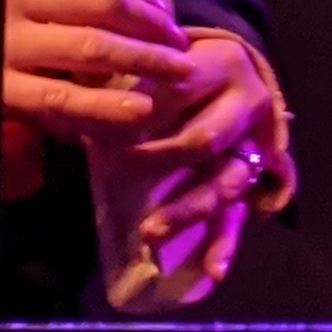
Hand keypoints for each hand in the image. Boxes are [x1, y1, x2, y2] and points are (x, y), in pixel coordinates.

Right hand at [0, 0, 198, 140]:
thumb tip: (87, 2)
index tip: (164, 9)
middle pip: (103, 2)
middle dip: (152, 23)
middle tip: (182, 43)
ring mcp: (4, 41)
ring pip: (92, 46)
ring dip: (143, 60)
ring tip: (177, 74)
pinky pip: (60, 96)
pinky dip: (103, 104)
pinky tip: (135, 110)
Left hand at [93, 31, 291, 315]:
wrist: (231, 71)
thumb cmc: (176, 67)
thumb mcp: (154, 60)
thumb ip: (128, 77)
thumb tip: (82, 106)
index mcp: (221, 67)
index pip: (181, 90)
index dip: (144, 109)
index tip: (104, 125)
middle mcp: (245, 107)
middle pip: (205, 139)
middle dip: (164, 159)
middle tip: (122, 170)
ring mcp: (250, 148)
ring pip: (225, 182)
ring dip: (187, 209)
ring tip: (152, 233)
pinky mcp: (246, 183)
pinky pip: (239, 214)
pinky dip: (225, 244)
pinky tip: (214, 270)